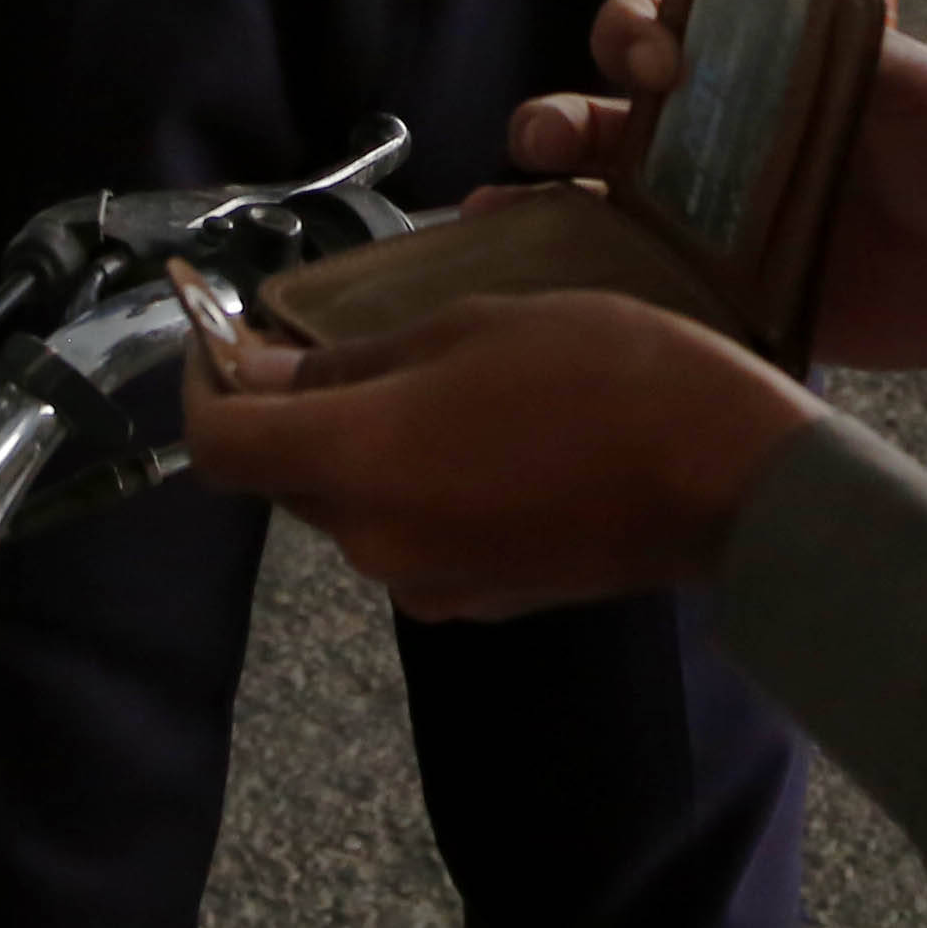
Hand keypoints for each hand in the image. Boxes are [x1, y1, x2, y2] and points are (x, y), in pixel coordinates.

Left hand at [180, 291, 820, 620]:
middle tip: (337, 337)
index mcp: (356, 463)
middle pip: (285, 477)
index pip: (219, 446)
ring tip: (432, 378)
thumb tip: (259, 369)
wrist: (725, 476)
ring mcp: (428, 583)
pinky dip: (417, 485)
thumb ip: (352, 358)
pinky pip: (411, 536)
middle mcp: (372, 541)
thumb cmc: (601, 372)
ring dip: (362, 446)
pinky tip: (482, 437)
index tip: (225, 335)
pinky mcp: (480, 600)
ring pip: (351, 505)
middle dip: (291, 409)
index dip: (201, 386)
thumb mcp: (469, 327)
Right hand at [513, 0, 926, 371]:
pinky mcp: (710, 289)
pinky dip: (566, 275)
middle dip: (555, 113)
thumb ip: (860, 23)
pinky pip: (628, 280)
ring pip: (588, 196)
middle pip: (595, 110)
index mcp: (743, 64)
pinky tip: (522, 278)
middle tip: (558, 132)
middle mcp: (703, 132)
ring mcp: (698, 214)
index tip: (662, 52)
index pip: (657, 27)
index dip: (638, 28)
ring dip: (531, 193)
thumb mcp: (917, 74)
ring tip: (499, 207)